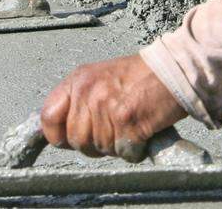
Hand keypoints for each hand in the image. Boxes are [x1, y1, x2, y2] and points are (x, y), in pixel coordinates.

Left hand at [41, 55, 186, 160]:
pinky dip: (134, 149)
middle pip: (76, 140)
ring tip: (130, 125)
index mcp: (78, 80)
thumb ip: (78, 101)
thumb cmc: (140, 76)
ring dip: (116, 146)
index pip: (48, 117)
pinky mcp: (126, 121)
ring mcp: (106, 106)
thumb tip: (59, 132)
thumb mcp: (99, 77)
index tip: (69, 139)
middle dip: (94, 144)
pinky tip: (142, 131)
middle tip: (114, 130)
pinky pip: (122, 152)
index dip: (58, 135)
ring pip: (99, 148)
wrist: (172, 70)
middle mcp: (88, 92)